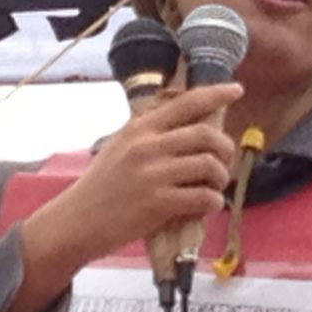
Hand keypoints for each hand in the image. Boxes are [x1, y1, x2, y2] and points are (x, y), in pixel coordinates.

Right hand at [23, 82, 241, 277]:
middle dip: (226, 148)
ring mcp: (153, 175)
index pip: (186, 102)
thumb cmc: (100, 187)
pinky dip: (213, 202)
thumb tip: (189, 127)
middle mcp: (147, 146)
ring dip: (221, 177)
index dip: (216, 94)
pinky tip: (207, 205)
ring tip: (214, 187)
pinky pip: (204, 197)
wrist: (75, 221)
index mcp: (139, 128)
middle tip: (225, 162)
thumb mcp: (119, 147)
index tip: (236, 89)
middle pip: (206, 134)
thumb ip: (150, 136)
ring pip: (210, 165)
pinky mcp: (158, 204)